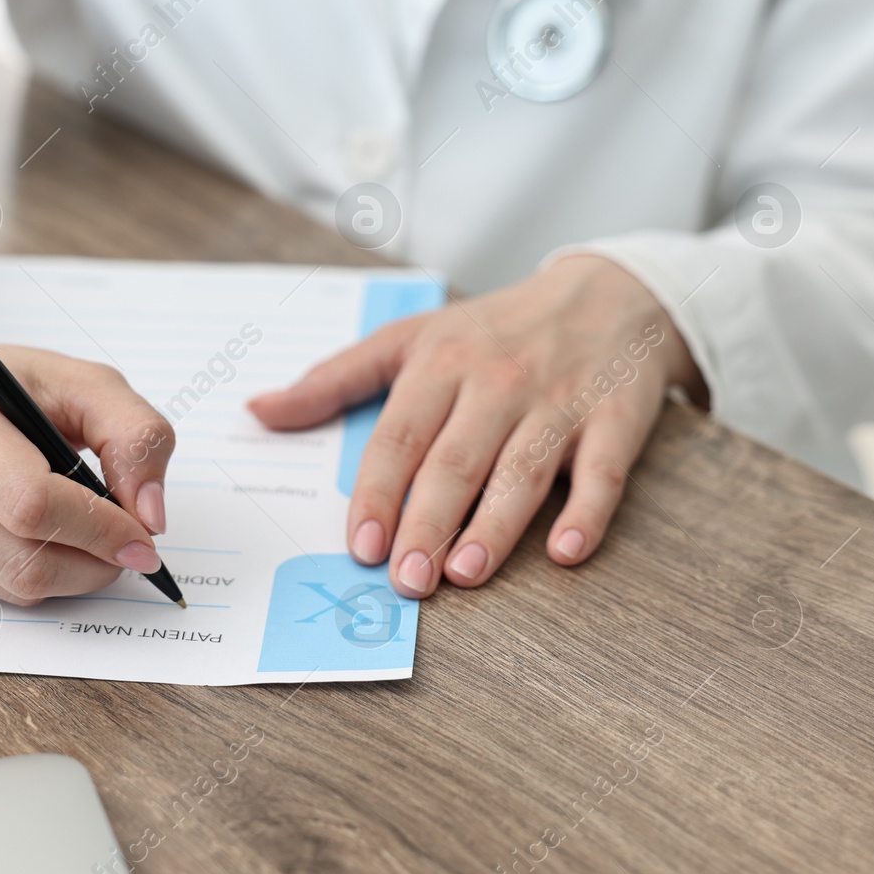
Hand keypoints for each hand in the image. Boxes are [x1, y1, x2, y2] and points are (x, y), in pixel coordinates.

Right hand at [0, 331, 174, 603]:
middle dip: (93, 563)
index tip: (143, 536)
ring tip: (84, 534)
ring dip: (69, 573)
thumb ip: (135, 433)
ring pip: (10, 586)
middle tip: (125, 546)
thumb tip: (151, 516)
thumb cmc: (3, 388)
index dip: (100, 528)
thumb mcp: (80, 382)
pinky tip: (27, 533)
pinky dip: (28, 574)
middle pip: (22, 558)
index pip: (32, 502)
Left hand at [248, 255, 705, 598]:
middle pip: (457, 459)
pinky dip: (587, 511)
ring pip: (523, 469)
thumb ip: (334, 379)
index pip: (400, 436)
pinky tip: (565, 551)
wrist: (611, 293)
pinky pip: (603, 472)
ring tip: (464, 573)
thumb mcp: (410, 338)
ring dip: (495, 525)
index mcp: (441, 363)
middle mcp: (498, 381)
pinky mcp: (616, 418)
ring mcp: (560, 401)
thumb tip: (257, 411)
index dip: (379, 492)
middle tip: (406, 580)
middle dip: (428, 521)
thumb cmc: (494, 329)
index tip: (361, 546)